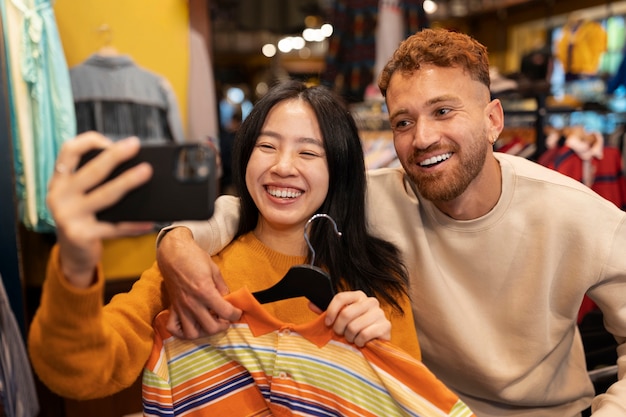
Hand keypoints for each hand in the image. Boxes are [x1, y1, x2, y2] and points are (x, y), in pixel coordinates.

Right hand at [47, 133, 154, 287]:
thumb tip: (134, 165)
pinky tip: (150, 220)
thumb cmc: (84, 218)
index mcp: (59, 181)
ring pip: (105, 195)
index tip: (110, 141)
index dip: (89, 142)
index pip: (69, 151)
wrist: (72, 255)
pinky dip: (133, 224)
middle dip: (115, 155)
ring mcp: (69, 216)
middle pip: (92, 171)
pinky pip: (114, 227)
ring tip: (147, 172)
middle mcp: (59, 196)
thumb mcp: (81, 196)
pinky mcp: (81, 235)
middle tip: (135, 145)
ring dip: (128, 182)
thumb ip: (95, 181)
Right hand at [157, 227, 241, 338]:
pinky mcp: (172, 308)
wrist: (173, 253)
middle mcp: (192, 303)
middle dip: (223, 326)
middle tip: (225, 318)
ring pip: (192, 334)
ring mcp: (180, 307)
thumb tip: (227, 300)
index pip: (226, 312)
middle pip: (211, 328)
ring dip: (204, 332)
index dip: (236, 314)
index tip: (237, 312)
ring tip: (210, 323)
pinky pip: (173, 329)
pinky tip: (191, 325)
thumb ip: (222, 287)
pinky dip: (182, 332)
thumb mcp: (214, 270)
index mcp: (205, 291)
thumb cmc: (194, 258)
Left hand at [322, 291, 390, 346]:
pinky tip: (361, 342)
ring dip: (350, 337)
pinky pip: (365, 334)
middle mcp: (370, 301)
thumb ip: (326, 312)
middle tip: (341, 334)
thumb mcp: (340, 319)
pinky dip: (359, 342)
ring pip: (354, 326)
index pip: (340, 298)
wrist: (375, 342)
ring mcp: (379, 313)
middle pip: (346, 313)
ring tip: (352, 338)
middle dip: (339, 328)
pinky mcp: (386, 326)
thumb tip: (310, 304)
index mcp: (358, 295)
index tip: (327, 324)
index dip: (331, 311)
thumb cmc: (356, 329)